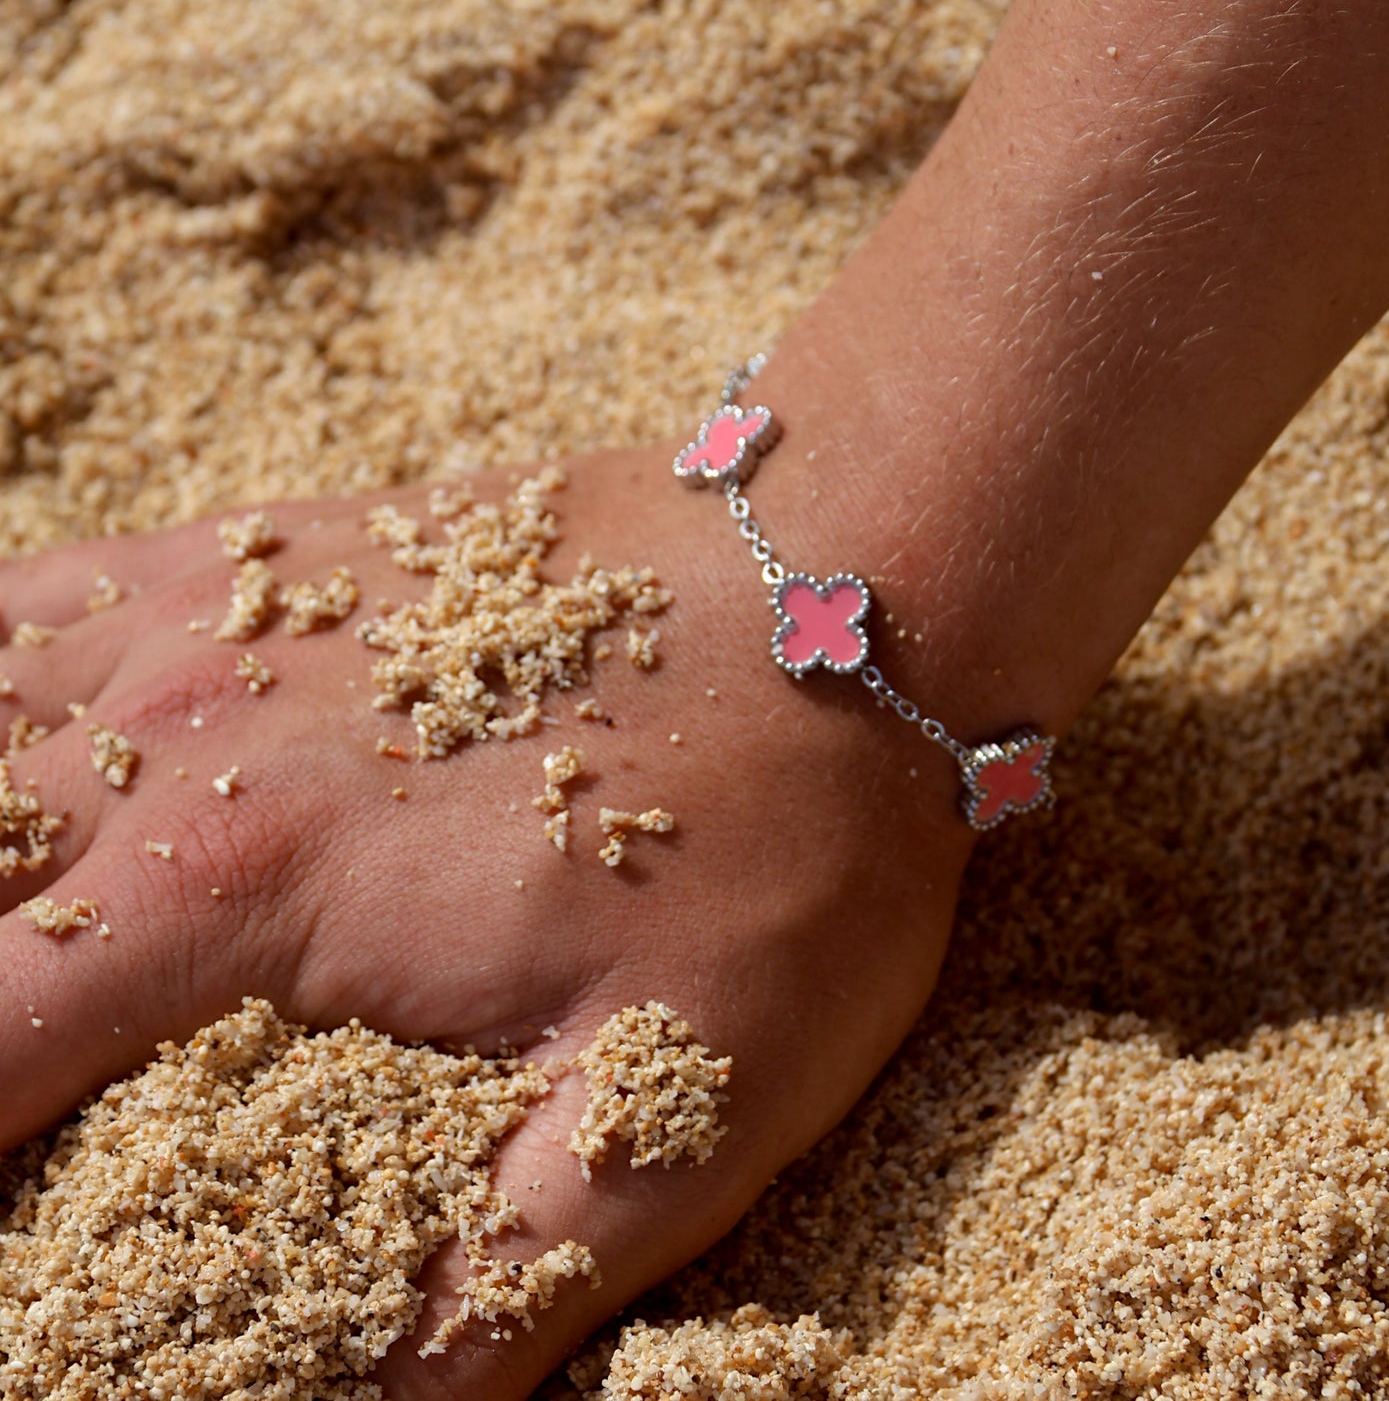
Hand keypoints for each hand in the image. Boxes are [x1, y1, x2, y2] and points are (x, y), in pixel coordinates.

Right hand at [0, 439, 974, 1396]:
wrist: (851, 592)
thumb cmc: (785, 833)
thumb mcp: (674, 1103)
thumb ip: (490, 1285)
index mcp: (249, 888)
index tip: (9, 1233)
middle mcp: (193, 734)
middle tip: (39, 1082)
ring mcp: (229, 621)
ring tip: (21, 949)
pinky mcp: (290, 555)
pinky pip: (52, 601)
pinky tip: (15, 745)